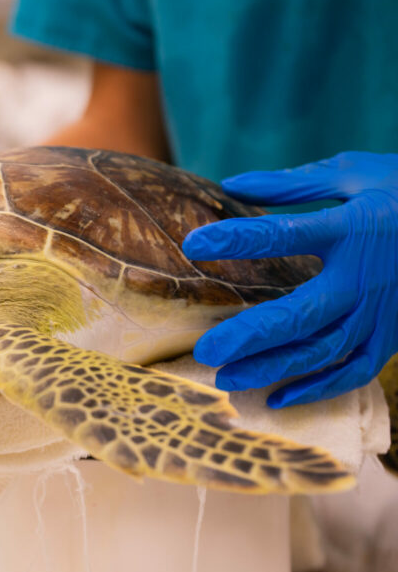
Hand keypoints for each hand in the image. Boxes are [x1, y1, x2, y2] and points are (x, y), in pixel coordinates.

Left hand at [182, 152, 397, 407]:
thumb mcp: (354, 173)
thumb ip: (293, 185)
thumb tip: (232, 183)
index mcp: (353, 228)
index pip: (286, 234)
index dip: (240, 238)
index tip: (193, 244)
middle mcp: (365, 276)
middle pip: (304, 313)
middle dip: (253, 335)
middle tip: (206, 350)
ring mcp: (381, 311)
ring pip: (324, 350)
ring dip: (274, 368)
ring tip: (226, 378)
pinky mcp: (392, 335)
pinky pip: (356, 370)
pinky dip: (319, 388)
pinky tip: (277, 398)